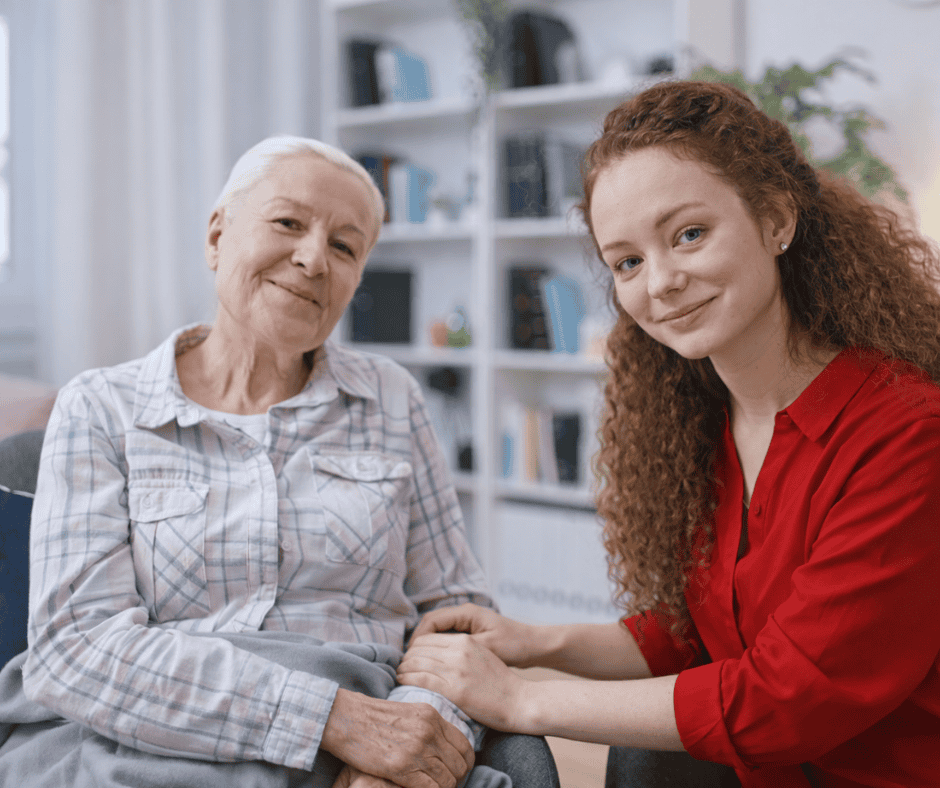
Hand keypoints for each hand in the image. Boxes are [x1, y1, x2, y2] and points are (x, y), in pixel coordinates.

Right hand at [321, 689, 472, 787]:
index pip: (464, 745)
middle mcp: (429, 731)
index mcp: (432, 716)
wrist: (346, 718)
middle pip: (459, 764)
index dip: (464, 762)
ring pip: (448, 779)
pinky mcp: (402, 767)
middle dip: (455, 778)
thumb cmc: (372, 717)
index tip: (456, 771)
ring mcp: (417, 749)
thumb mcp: (408, 713)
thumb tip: (442, 747)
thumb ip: (427, 727)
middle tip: (443, 784)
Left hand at [398, 633, 528, 732]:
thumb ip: (459, 650)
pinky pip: (420, 679)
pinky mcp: (454, 690)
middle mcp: (458, 652)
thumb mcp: (481, 654)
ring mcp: (456, 670)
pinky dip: (407, 680)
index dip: (414, 647)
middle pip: (419, 648)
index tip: (410, 657)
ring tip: (400, 676)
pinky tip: (404, 683)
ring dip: (403, 669)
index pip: (427, 637)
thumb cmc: (500, 682)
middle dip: (406, 657)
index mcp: (465, 641)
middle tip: (402, 667)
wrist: (519, 701)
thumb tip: (435, 653)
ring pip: (416, 663)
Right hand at [410, 604, 535, 666]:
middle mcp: (464, 614)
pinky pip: (446, 639)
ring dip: (426, 647)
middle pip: (430, 625)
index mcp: (466, 613)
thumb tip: (437, 657)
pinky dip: (437, 650)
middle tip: (408, 663)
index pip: (431, 621)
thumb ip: (463, 649)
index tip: (410, 657)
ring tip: (417, 666)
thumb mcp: (489, 648)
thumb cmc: (514, 645)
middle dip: (418, 643)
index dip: (418, 639)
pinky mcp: (470, 634)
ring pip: (437, 632)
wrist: (534, 646)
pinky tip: (434, 665)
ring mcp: (466, 623)